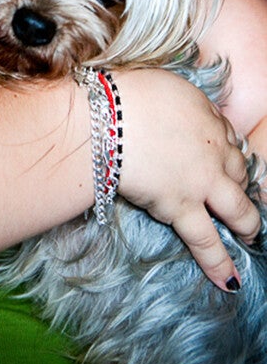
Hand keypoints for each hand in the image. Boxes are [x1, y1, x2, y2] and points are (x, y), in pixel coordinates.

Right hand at [116, 68, 259, 291]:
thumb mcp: (160, 82)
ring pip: (239, 209)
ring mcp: (201, 181)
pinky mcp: (182, 208)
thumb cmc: (125, 94)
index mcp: (206, 115)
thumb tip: (169, 107)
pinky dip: (219, 263)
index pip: (225, 134)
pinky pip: (206, 241)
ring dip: (248, 223)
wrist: (110, 117)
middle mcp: (212, 149)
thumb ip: (174, 99)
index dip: (223, 147)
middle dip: (240, 180)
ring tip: (252, 234)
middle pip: (238, 168)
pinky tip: (230, 281)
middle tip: (238, 189)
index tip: (220, 154)